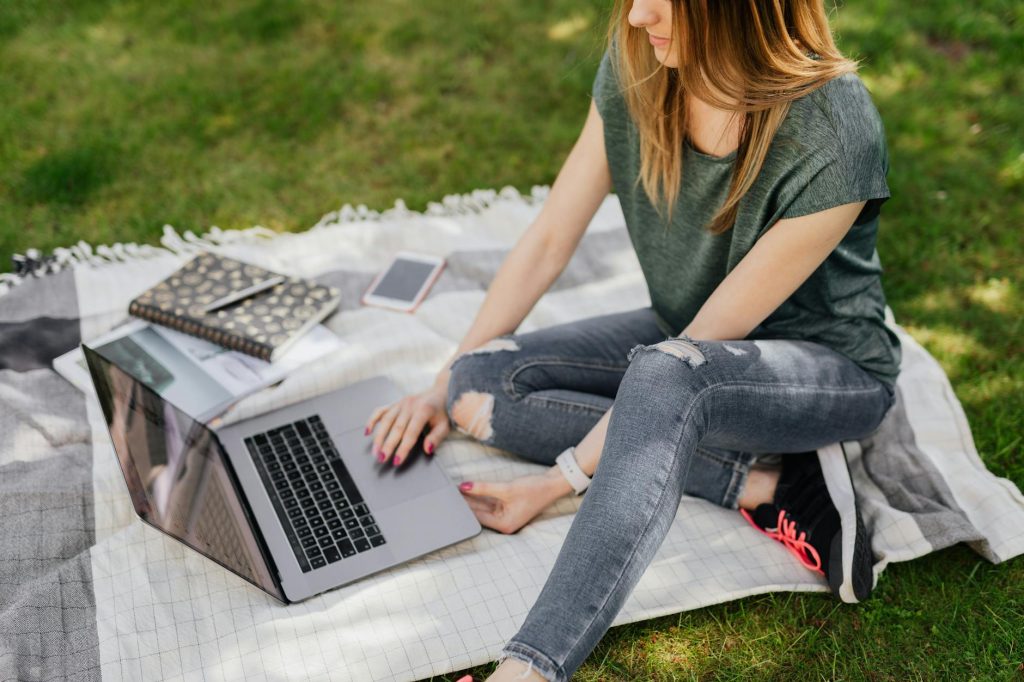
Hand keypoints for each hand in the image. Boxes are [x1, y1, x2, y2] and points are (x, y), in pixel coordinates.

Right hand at [365, 384, 450, 466]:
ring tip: (375, 452)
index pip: (411, 433)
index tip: (397, 461)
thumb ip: (436, 437)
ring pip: (386, 421)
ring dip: (379, 437)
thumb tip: (427, 449)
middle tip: (382, 459)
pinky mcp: (394, 403)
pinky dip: (372, 420)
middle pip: (396, 428)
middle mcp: (410, 405)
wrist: (440, 392)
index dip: (403, 448)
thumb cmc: (442, 412)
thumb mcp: (445, 425)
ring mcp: (400, 403)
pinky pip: (380, 411)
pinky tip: (367, 432)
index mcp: (424, 410)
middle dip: (388, 445)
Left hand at [457, 469, 571, 534]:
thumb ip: (484, 488)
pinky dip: (480, 494)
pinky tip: (468, 488)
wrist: (553, 483)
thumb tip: (464, 487)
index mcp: (504, 525)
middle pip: (478, 512)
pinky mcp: (506, 504)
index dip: (463, 508)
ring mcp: (505, 513)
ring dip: (471, 498)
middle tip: (448, 494)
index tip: (449, 499)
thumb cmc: (535, 490)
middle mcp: (503, 522)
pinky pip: (489, 500)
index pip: (477, 517)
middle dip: (465, 503)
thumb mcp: (506, 489)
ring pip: (482, 505)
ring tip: (454, 490)